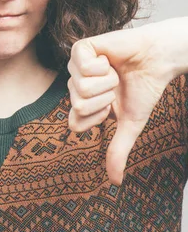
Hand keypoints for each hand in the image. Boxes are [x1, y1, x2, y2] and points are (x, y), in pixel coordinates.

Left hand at [67, 17, 187, 184]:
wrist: (157, 60)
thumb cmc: (143, 89)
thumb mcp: (130, 123)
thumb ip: (118, 149)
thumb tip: (115, 182)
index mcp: (83, 104)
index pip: (74, 123)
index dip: (98, 117)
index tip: (112, 106)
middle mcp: (75, 86)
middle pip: (78, 105)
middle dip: (105, 97)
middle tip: (115, 84)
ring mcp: (75, 67)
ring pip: (81, 88)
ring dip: (107, 81)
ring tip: (114, 71)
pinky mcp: (80, 48)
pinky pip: (82, 67)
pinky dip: (102, 65)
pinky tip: (108, 58)